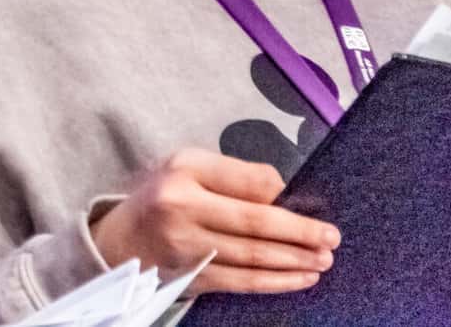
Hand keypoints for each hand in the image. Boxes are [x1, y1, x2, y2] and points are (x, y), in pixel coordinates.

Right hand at [89, 149, 335, 295]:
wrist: (119, 240)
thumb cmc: (162, 196)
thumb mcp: (186, 167)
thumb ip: (231, 175)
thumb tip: (282, 192)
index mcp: (183, 172)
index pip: (246, 182)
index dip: (283, 195)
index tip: (311, 204)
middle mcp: (182, 208)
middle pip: (255, 222)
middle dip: (300, 232)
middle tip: (332, 238)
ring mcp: (187, 247)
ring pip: (253, 256)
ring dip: (295, 260)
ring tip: (323, 259)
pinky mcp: (192, 277)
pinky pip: (243, 282)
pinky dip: (277, 282)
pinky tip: (301, 278)